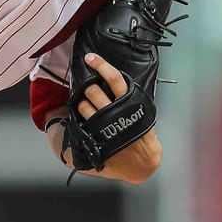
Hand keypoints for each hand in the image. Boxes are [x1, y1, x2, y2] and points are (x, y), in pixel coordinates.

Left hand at [52, 52, 161, 183]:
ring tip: (88, 108)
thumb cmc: (142, 135)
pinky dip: (79, 119)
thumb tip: (114, 81)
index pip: (115, 78)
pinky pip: (80, 123)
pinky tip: (83, 119)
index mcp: (129, 102)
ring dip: (82, 104)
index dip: (101, 65)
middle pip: (93, 91)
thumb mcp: (141, 112)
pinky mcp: (96, 138)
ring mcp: (103, 125)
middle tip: (91, 92)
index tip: (90, 58)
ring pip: (84, 106)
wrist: (143, 162)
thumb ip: (129, 98)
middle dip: (89, 89)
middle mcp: (115, 112)